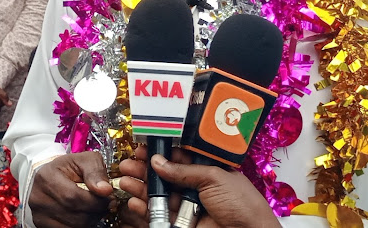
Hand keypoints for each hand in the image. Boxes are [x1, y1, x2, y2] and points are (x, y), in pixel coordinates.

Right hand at [30, 152, 145, 227]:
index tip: (110, 197)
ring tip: (97, 208)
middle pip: (73, 214)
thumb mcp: (85, 159)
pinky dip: (81, 225)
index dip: (95, 201)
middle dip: (96, 211)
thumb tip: (105, 190)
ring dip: (90, 220)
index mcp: (47, 177)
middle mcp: (39, 198)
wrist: (52, 176)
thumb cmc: (70, 167)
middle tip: (107, 204)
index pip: (73, 197)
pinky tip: (86, 214)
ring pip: (72, 226)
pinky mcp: (42, 225)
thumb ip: (96, 172)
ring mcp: (39, 215)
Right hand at [119, 146, 280, 227]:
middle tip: (129, 164)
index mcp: (208, 170)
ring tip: (125, 180)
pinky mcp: (183, 224)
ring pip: (160, 196)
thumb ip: (184, 171)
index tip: (144, 148)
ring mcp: (189, 206)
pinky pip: (160, 216)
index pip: (180, 158)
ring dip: (141, 188)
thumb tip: (159, 162)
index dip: (161, 153)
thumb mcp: (214, 178)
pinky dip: (145, 210)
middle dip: (146, 170)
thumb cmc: (242, 203)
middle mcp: (197, 187)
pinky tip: (135, 202)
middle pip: (166, 176)